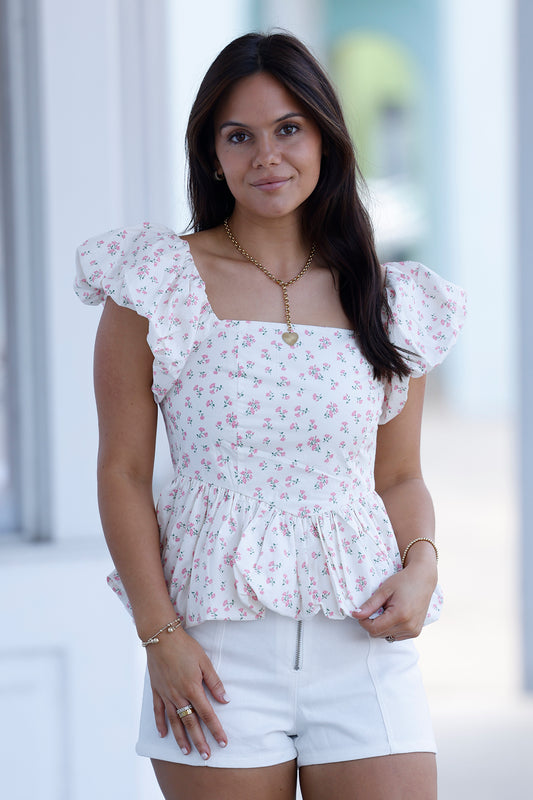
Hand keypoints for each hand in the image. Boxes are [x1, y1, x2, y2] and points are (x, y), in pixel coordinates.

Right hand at [146, 629, 228, 759]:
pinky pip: (158, 711)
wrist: (161, 637)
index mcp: (193, 688)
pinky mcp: (156, 691)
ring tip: (187, 752)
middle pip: (190, 723)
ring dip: (181, 738)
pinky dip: (160, 724)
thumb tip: (225, 700)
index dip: (215, 729)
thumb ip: (214, 682)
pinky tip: (163, 735)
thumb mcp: (204, 662)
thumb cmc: (185, 648)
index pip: (207, 714)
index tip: (222, 742)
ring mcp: (166, 694)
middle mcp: (178, 695)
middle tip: (206, 756)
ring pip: (174, 721)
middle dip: (199, 741)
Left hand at [353, 560, 436, 640]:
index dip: (364, 621)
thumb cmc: (404, 581)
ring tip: (387, 610)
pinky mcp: (416, 632)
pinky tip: (394, 615)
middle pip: (379, 634)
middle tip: (377, 607)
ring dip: (382, 626)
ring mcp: (414, 631)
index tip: (363, 611)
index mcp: (400, 615)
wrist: (423, 579)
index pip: (374, 629)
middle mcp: (409, 626)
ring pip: (386, 637)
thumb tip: (356, 614)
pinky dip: (390, 628)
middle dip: (372, 623)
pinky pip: (396, 636)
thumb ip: (370, 604)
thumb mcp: (384, 590)